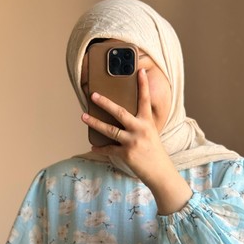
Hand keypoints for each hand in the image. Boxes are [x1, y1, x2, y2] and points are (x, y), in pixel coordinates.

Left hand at [81, 69, 191, 213]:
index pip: (144, 100)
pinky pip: (109, 149)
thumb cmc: (155, 153)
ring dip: (94, 122)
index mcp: (147, 122)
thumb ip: (139, 126)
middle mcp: (140, 130)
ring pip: (109, 130)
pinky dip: (100, 148)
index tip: (139, 70)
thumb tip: (120, 120)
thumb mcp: (150, 135)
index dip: (143, 85)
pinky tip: (93, 147)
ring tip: (83, 116)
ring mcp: (132, 142)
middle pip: (120, 112)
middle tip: (94, 95)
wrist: (160, 173)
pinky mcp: (126, 154)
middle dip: (105, 103)